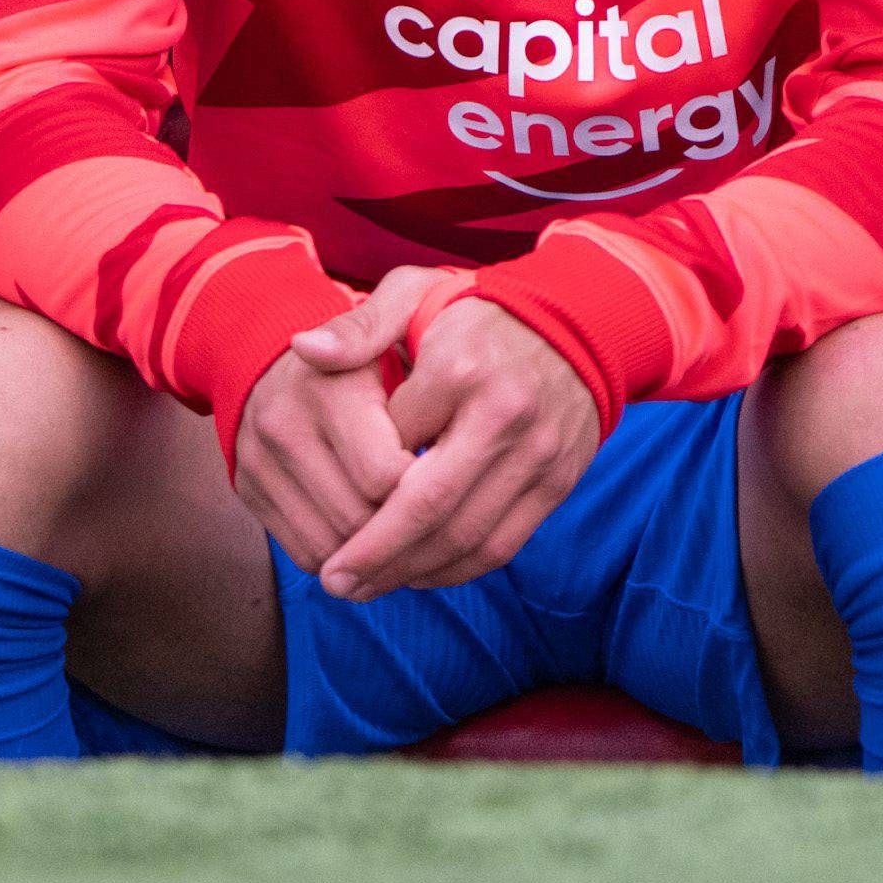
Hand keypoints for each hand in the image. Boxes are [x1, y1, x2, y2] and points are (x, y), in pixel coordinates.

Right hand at [233, 265, 457, 570]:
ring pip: (330, 544)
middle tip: (438, 517)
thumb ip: (369, 328)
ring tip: (411, 531)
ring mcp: (261, 464)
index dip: (425, 487)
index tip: (450, 478)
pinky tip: (373, 535)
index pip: (384, 475)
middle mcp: (284, 429)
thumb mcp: (383, 313)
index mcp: (326, 388)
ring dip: (375, 550)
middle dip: (403, 526)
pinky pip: (303, 551)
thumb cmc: (362, 345)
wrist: (274, 352)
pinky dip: (343, 556)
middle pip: (357, 516)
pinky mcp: (249, 491)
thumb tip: (309, 344)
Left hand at [314, 298, 599, 601]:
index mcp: (459, 369)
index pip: (389, 450)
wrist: (580, 320)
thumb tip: (301, 349)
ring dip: (410, 573)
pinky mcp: (559, 480)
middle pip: (427, 509)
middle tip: (331, 583)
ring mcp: (538, 452)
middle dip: (373, 556)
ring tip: (368, 587)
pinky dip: (457, 570)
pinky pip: (503, 544)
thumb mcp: (415, 295)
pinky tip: (420, 574)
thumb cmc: (479, 313)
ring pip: (465, 537)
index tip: (314, 519)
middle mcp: (504, 415)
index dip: (347, 491)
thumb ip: (359, 327)